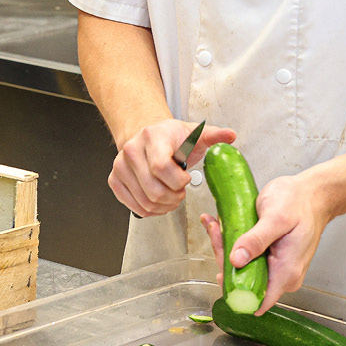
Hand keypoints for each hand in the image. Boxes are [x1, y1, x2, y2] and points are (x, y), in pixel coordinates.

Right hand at [108, 119, 235, 217]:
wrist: (147, 135)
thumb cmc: (171, 138)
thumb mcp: (194, 134)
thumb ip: (213, 136)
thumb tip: (230, 136)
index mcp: (152, 137)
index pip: (161, 168)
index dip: (178, 181)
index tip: (186, 178)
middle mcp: (131, 150)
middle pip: (154, 190)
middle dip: (174, 197)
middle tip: (180, 190)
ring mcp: (120, 166)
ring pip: (145, 202)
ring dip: (164, 206)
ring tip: (172, 196)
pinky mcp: (114, 180)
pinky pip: (135, 207)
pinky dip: (151, 210)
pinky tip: (159, 201)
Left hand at [202, 173, 336, 314]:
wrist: (312, 194)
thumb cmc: (299, 203)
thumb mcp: (277, 218)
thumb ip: (257, 240)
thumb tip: (237, 260)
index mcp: (286, 273)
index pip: (255, 300)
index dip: (233, 288)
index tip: (220, 264)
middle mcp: (281, 276)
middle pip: (242, 281)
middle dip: (224, 257)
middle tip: (216, 229)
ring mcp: (274, 268)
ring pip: (240, 268)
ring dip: (224, 246)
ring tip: (216, 223)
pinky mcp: (267, 258)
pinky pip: (244, 256)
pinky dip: (230, 242)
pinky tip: (220, 225)